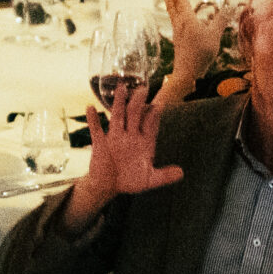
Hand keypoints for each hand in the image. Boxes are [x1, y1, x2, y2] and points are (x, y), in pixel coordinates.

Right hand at [63, 84, 182, 233]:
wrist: (109, 186)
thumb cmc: (130, 181)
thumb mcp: (150, 179)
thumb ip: (164, 176)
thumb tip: (182, 173)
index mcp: (143, 142)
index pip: (150, 124)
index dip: (155, 114)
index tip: (161, 103)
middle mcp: (129, 136)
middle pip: (134, 114)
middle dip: (138, 102)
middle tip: (143, 88)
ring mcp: (114, 138)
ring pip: (117, 116)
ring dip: (118, 103)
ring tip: (121, 87)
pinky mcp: (100, 144)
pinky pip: (96, 129)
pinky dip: (93, 119)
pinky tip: (90, 107)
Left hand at [159, 0, 231, 99]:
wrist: (187, 74)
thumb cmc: (200, 54)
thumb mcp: (214, 36)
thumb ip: (221, 21)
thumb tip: (230, 7)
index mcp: (187, 20)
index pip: (180, 1)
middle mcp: (179, 24)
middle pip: (172, 5)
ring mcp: (178, 33)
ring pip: (172, 13)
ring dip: (170, 2)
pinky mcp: (179, 40)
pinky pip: (176, 22)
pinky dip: (175, 14)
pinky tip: (179, 18)